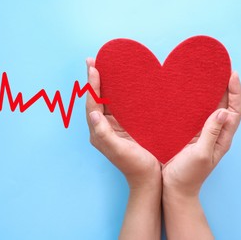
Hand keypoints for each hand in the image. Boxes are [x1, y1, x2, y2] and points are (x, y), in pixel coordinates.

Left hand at [85, 58, 161, 239]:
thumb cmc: (135, 165)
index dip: (92, 85)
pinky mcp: (122, 127)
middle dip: (93, 80)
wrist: (149, 179)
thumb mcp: (119, 151)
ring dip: (103, 84)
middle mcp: (102, 128)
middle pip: (95, 99)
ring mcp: (112, 127)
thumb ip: (103, 134)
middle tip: (92, 61)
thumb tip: (93, 113)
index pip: (92, 103)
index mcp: (98, 133)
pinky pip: (115, 106)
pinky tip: (120, 84)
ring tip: (102, 66)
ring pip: (105, 101)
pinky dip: (115, 93)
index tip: (93, 67)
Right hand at [162, 71, 240, 239]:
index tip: (231, 74)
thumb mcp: (201, 154)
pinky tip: (188, 94)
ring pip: (211, 108)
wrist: (173, 187)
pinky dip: (196, 102)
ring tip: (206, 76)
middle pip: (226, 106)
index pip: (235, 111)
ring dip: (211, 93)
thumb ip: (212, 133)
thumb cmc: (188, 175)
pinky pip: (196, 115)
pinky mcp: (189, 134)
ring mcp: (202, 133)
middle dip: (226, 87)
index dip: (235, 92)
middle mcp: (215, 133)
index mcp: (222, 139)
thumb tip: (224, 111)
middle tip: (220, 70)